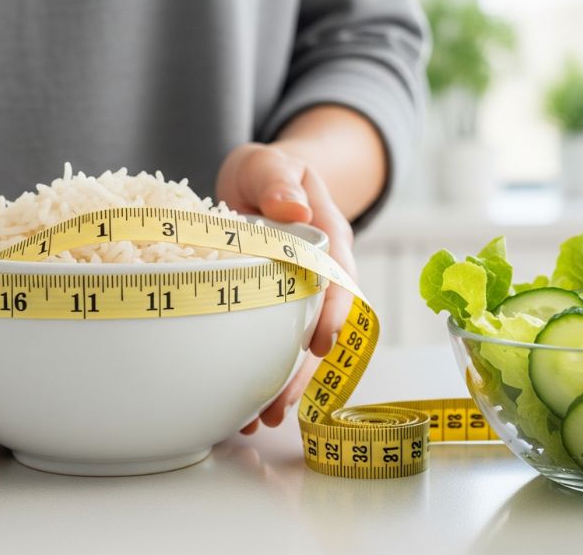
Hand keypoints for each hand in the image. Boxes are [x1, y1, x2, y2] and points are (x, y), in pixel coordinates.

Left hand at [216, 143, 356, 433]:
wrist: (264, 181)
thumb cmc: (271, 173)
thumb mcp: (272, 164)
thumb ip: (281, 182)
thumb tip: (293, 208)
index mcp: (328, 238)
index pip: (338, 280)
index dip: (332, 313)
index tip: (320, 345)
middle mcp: (322, 275)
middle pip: (322, 327)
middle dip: (304, 370)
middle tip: (280, 403)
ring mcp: (301, 296)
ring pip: (300, 346)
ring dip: (285, 383)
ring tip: (261, 419)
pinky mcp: (278, 311)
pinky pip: (277, 346)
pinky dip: (263, 375)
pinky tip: (243, 406)